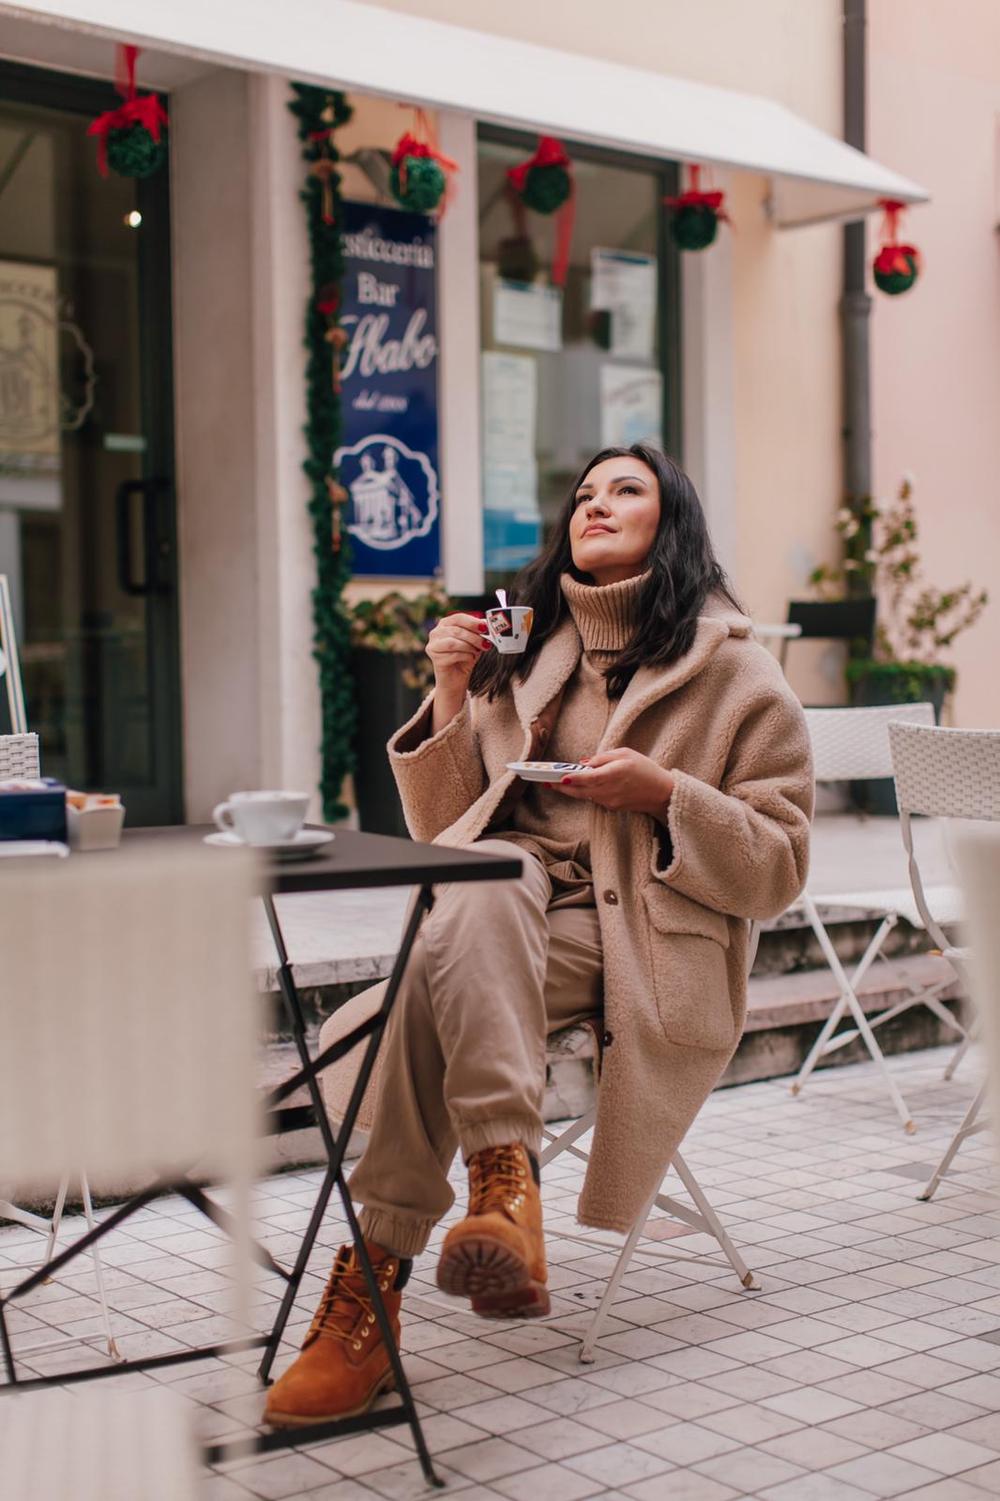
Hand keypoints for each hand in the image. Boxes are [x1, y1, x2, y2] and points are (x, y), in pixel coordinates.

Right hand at [426, 613, 489, 731]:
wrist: (455, 680)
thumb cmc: (464, 659)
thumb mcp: (473, 642)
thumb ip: (478, 632)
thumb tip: (488, 624)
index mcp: (445, 624)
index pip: (458, 618)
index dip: (473, 622)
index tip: (486, 628)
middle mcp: (435, 633)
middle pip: (457, 630)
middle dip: (474, 637)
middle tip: (486, 644)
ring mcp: (433, 645)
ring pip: (454, 642)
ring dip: (470, 647)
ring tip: (477, 652)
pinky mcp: (434, 658)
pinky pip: (454, 655)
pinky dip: (466, 656)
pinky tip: (470, 659)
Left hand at [552, 748, 673, 816]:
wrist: (661, 793)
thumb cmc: (645, 769)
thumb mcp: (626, 753)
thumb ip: (603, 758)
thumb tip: (584, 763)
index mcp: (615, 774)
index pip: (589, 778)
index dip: (573, 778)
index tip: (559, 777)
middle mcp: (611, 790)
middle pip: (581, 790)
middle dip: (562, 786)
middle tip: (546, 781)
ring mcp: (610, 801)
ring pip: (584, 796)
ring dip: (570, 789)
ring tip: (555, 781)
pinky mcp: (611, 807)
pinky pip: (593, 798)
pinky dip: (584, 792)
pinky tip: (576, 786)